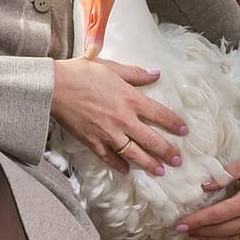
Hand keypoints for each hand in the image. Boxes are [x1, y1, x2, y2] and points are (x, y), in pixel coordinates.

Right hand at [51, 56, 184, 171]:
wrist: (55, 87)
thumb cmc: (81, 73)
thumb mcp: (111, 67)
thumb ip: (135, 74)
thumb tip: (156, 74)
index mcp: (130, 99)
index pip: (160, 115)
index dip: (174, 124)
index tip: (184, 132)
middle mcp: (123, 119)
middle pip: (151, 140)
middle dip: (167, 152)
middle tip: (178, 161)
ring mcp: (108, 134)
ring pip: (134, 154)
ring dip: (149, 164)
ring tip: (160, 171)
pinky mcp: (93, 142)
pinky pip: (110, 158)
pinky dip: (119, 166)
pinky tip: (127, 170)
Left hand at [179, 150, 239, 239]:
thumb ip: (224, 176)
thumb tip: (203, 187)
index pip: (217, 216)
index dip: (197, 221)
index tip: (180, 225)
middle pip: (222, 231)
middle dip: (200, 232)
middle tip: (182, 232)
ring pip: (233, 239)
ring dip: (212, 239)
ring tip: (194, 237)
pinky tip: (214, 236)